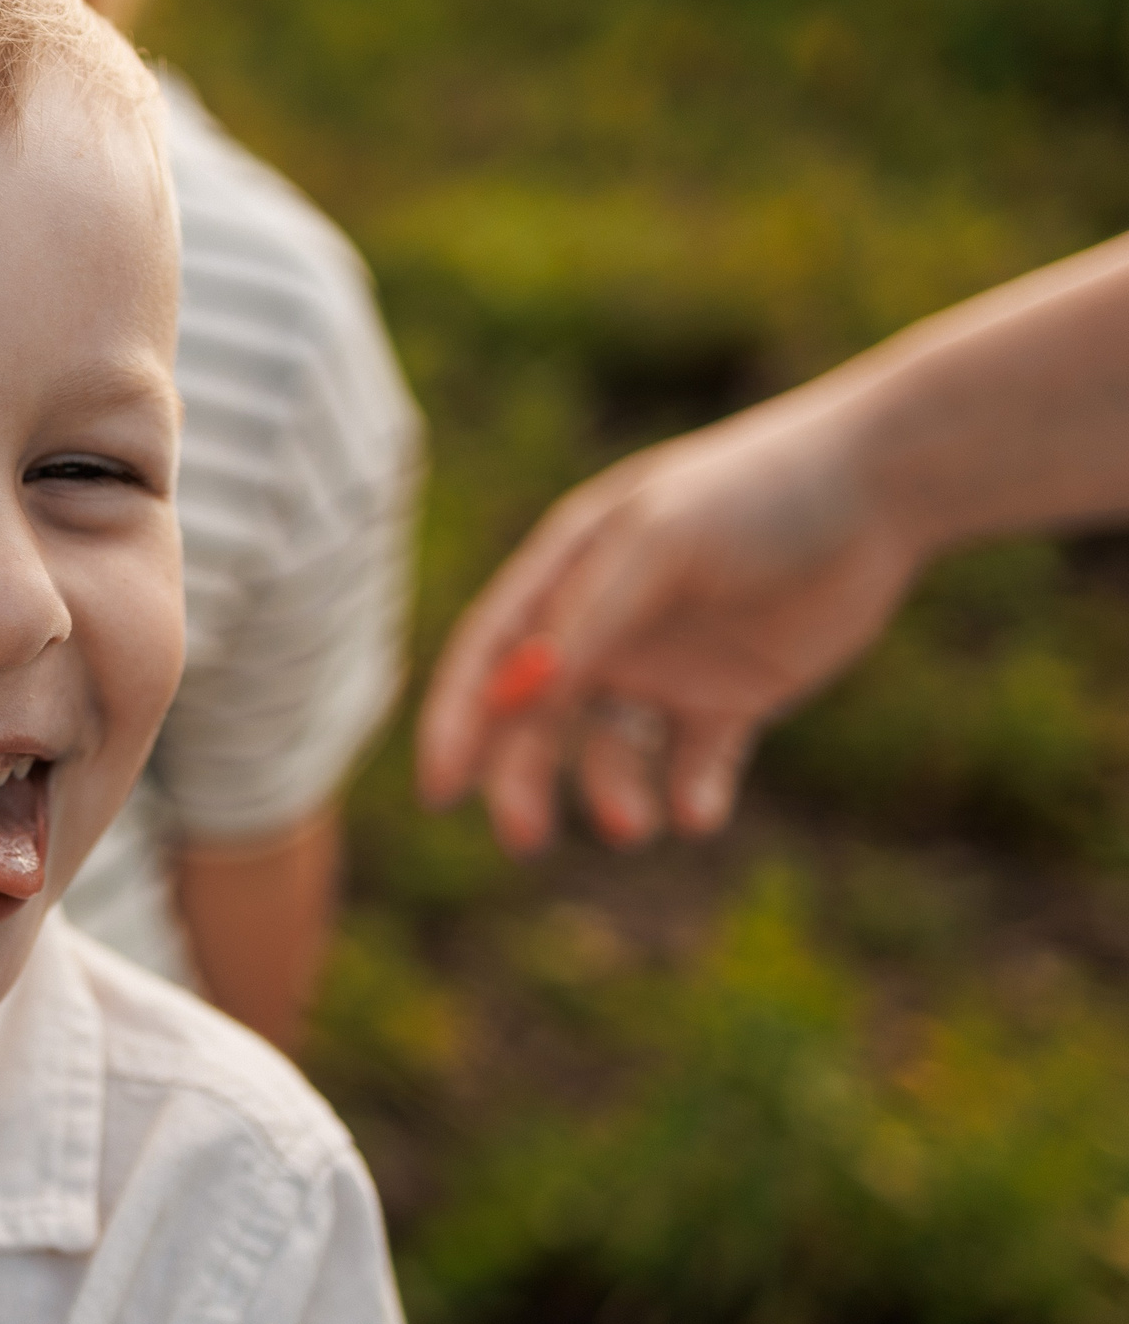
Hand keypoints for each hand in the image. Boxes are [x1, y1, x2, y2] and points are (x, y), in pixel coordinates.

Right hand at [416, 396, 928, 854]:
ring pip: (611, 753)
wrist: (884, 484)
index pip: (490, 658)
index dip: (457, 724)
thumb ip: (586, 617)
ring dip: (610, 794)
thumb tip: (512, 697)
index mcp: (569, 572)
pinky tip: (699, 813)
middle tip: (526, 839)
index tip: (439, 793)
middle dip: (522, 780)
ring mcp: (669, 663)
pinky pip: (694, 764)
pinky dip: (688, 796)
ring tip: (639, 827)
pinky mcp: (734, 696)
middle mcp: (608, 624)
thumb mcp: (658, 541)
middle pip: (538, 719)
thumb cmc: (755, 492)